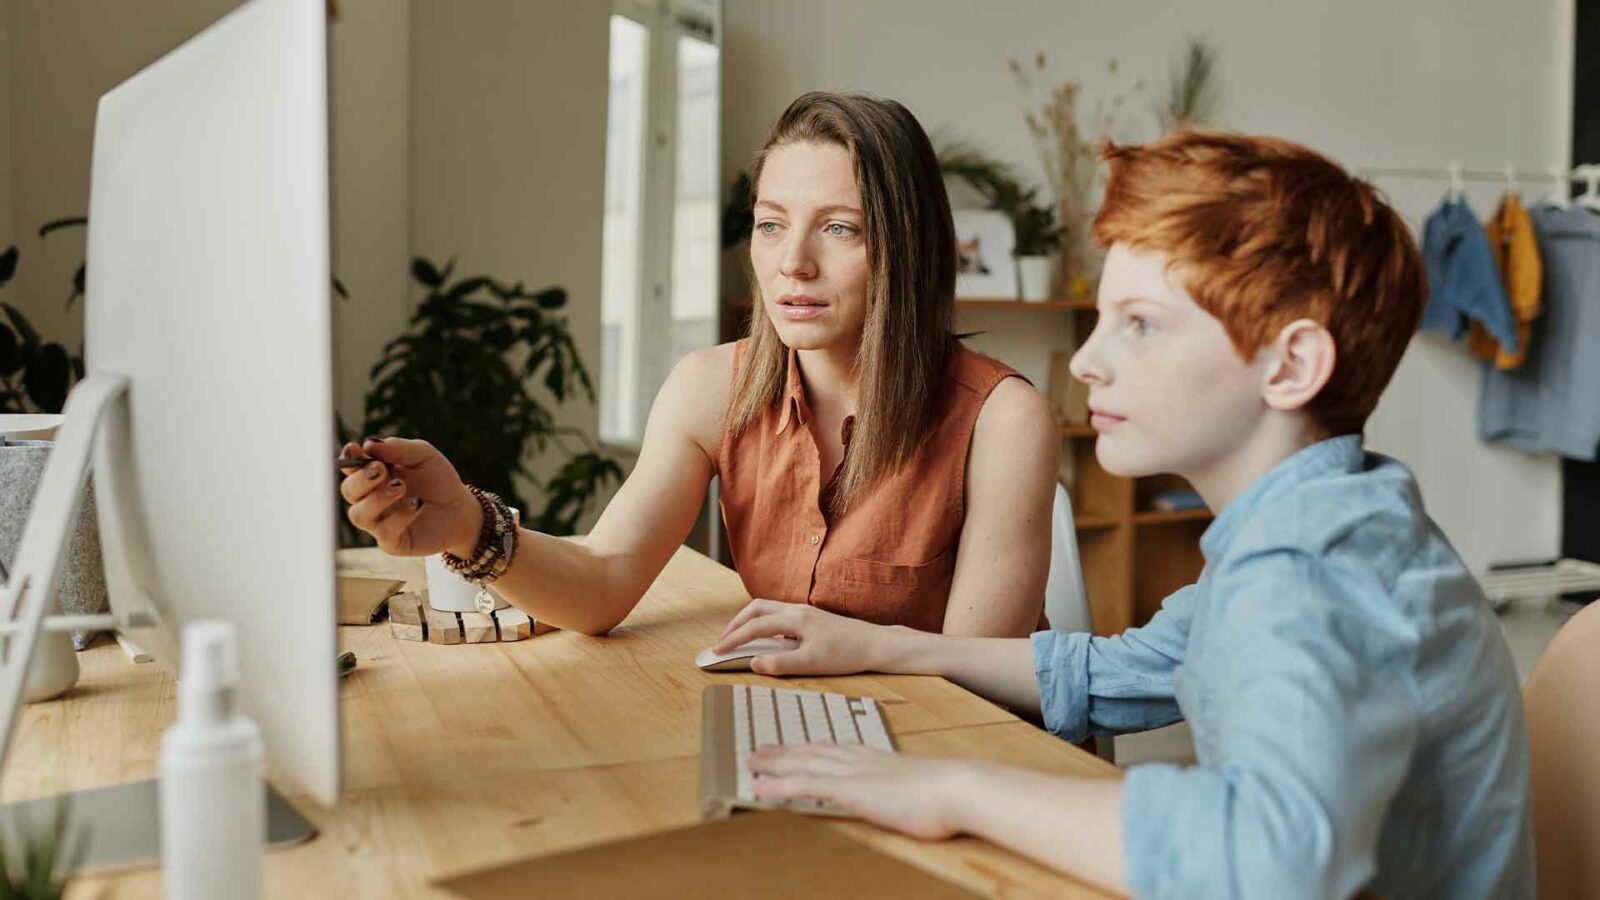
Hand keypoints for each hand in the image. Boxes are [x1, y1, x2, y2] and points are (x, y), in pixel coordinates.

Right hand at [338, 437, 480, 556]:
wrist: (461, 509)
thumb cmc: (438, 480)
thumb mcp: (423, 455)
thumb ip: (398, 448)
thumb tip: (368, 444)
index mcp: (374, 475)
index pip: (350, 467)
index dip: (348, 458)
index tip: (355, 449)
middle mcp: (371, 499)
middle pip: (348, 491)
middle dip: (361, 480)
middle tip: (381, 470)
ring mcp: (379, 522)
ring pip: (358, 515)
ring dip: (377, 499)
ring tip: (401, 487)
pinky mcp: (392, 542)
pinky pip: (384, 532)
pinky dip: (400, 516)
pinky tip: (418, 504)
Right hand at [712, 599, 902, 676]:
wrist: (876, 644)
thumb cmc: (847, 654)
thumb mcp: (812, 664)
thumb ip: (780, 663)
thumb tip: (754, 662)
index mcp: (795, 619)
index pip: (754, 626)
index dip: (733, 639)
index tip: (717, 651)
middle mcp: (797, 610)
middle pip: (756, 608)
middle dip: (735, 624)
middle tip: (723, 641)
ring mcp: (805, 612)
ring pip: (767, 609)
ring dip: (749, 621)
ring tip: (739, 638)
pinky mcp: (812, 618)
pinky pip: (779, 614)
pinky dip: (764, 622)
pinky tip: (766, 638)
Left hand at [748, 744, 970, 840]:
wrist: (957, 787)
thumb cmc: (949, 794)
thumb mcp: (924, 788)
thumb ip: (909, 789)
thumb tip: (913, 797)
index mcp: (878, 759)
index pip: (836, 750)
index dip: (812, 748)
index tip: (797, 746)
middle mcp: (860, 760)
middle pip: (813, 752)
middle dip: (785, 751)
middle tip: (761, 749)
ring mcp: (853, 773)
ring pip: (802, 764)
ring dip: (773, 763)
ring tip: (751, 762)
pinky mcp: (849, 790)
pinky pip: (803, 786)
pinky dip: (778, 785)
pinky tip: (760, 787)